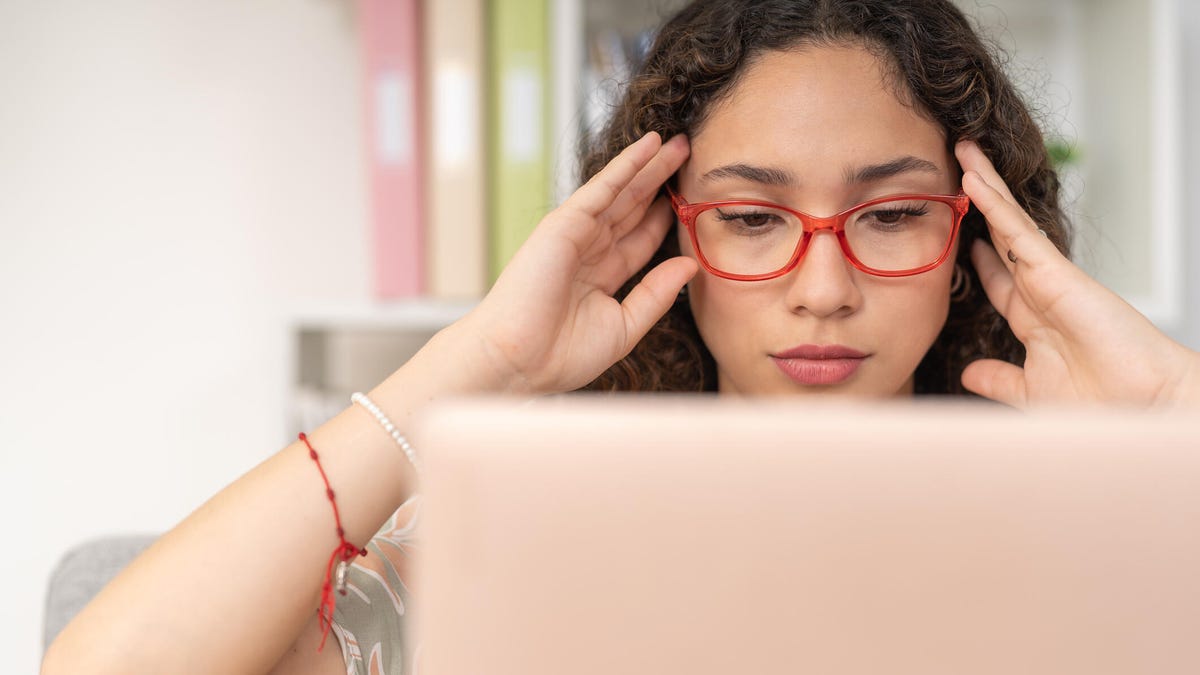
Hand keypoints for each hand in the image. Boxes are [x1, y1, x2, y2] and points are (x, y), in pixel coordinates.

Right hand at [453, 132, 697, 394]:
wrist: (519, 360)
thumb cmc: (561, 355)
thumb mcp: (625, 326)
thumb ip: (656, 294)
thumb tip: (691, 264)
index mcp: (602, 275)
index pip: (641, 239)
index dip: (667, 217)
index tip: (695, 198)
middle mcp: (589, 250)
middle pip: (635, 208)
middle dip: (662, 182)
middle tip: (691, 156)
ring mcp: (576, 234)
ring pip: (622, 192)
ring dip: (650, 165)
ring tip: (680, 142)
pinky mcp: (565, 223)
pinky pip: (602, 188)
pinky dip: (626, 165)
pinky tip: (648, 146)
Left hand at [955, 140, 1199, 407]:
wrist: (1143, 410)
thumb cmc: (1100, 408)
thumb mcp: (1030, 393)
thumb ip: (1000, 380)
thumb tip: (969, 374)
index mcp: (1035, 323)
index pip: (1000, 281)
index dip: (978, 259)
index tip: (957, 237)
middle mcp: (1042, 294)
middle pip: (1001, 239)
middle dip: (978, 207)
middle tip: (953, 172)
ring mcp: (1050, 280)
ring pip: (1007, 224)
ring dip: (983, 187)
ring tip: (960, 150)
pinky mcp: (1057, 274)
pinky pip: (1016, 232)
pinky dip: (993, 204)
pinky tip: (973, 179)